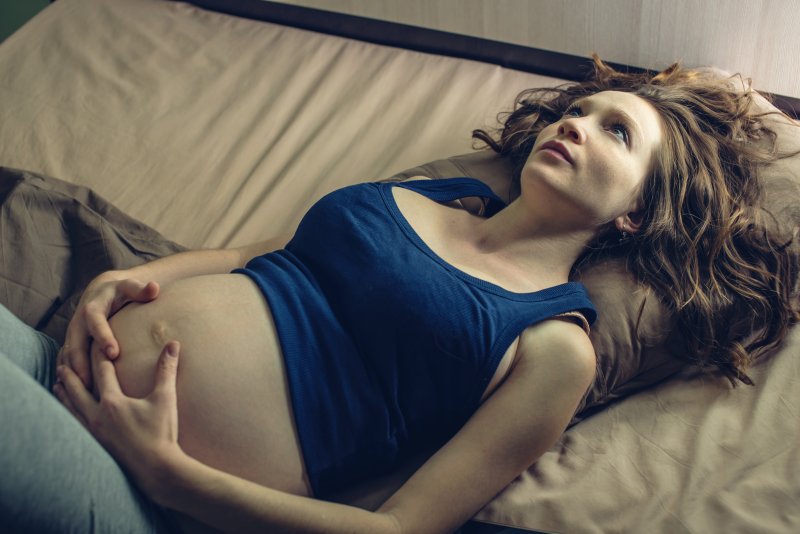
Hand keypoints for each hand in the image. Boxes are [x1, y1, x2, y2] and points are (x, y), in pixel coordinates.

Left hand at [54, 340, 182, 496]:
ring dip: (63, 394)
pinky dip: (67, 414)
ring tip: (57, 384)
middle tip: (62, 361)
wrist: (157, 470)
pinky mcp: (94, 445)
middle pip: (77, 389)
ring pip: (70, 408)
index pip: (101, 370)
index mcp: (112, 402)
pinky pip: (74, 425)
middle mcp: (96, 416)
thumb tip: (173, 344)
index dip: (98, 353)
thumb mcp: (165, 398)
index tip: (93, 341)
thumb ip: (166, 369)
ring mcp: (92, 433)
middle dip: (71, 373)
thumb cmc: (162, 434)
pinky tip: (67, 413)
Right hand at [58, 273, 159, 387]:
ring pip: (68, 356)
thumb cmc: (121, 291)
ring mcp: (72, 334)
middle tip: (92, 383)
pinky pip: (65, 361)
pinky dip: (68, 375)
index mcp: (93, 308)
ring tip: (84, 393)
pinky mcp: (71, 343)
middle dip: (82, 363)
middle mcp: (78, 322)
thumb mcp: (129, 287)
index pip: (96, 322)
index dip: (103, 337)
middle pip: (76, 344)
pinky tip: (75, 392)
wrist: (101, 291)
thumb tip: (154, 287)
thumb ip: (141, 289)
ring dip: (73, 374)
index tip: (114, 353)